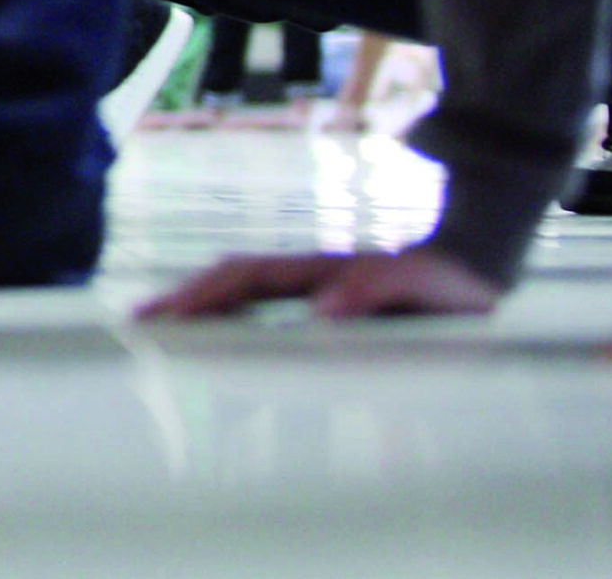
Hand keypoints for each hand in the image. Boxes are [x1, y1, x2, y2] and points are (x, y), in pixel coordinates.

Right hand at [137, 245, 503, 319]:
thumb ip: (373, 289)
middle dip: (181, 300)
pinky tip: (218, 347)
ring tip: (159, 334)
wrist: (474, 265)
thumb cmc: (446, 278)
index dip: (202, 295)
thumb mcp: (418, 282)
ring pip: (238, 297)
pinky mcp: (322, 311)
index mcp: (315, 270)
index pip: (243, 279)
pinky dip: (229, 325)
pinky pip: (261, 314)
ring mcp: (309, 292)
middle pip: (226, 283)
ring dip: (199, 311)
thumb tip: (320, 310)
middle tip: (136, 324)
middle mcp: (303, 278)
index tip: (166, 315)